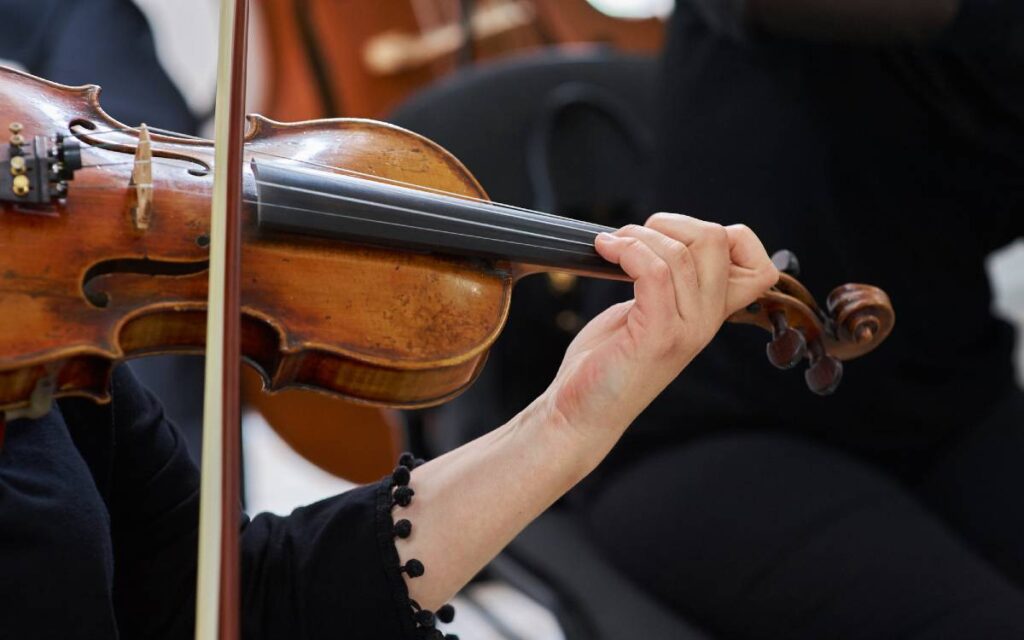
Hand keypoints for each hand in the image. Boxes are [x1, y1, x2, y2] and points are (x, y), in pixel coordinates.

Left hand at [541, 213, 777, 445]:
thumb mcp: (650, 314)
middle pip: (718, 240)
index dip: (730, 237)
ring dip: (637, 235)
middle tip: (635, 238)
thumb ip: (671, 283)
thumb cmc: (608, 360)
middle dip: (672, 223)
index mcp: (711, 315)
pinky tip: (604, 250)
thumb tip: (668, 235)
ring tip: (611, 245)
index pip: (761, 267)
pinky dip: (626, 249)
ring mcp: (685, 330)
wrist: (580, 412)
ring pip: (681, 252)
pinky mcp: (656, 336)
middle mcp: (706, 322)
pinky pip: (654, 272)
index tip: (679, 239)